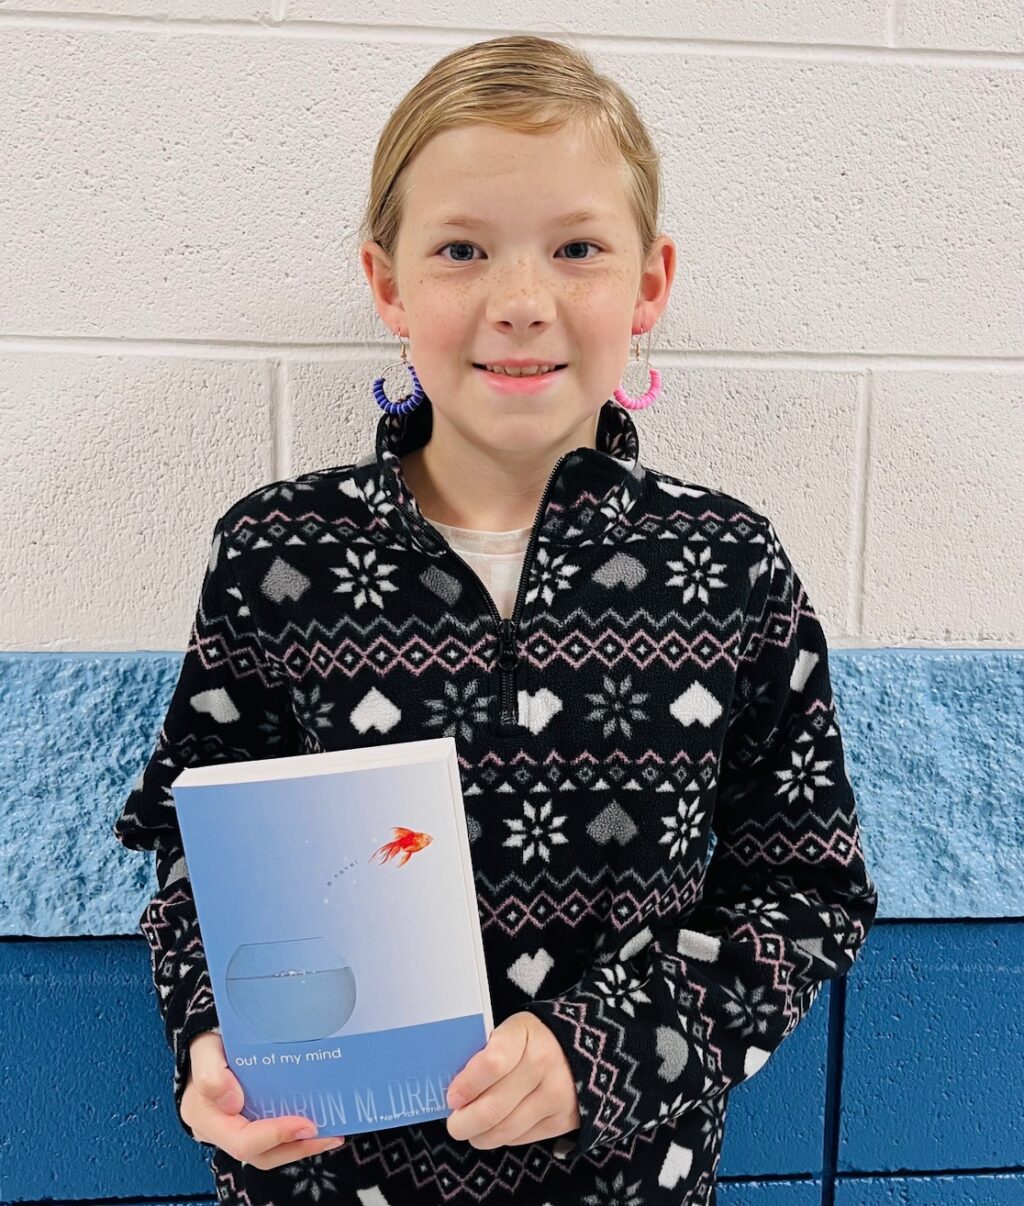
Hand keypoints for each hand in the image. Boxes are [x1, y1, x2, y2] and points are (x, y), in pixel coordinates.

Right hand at [181, 1031, 345, 1169]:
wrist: (207, 1040)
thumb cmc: (207, 1044)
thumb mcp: (205, 1049)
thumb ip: (211, 1074)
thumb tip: (233, 1103)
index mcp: (206, 1117)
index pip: (242, 1141)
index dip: (276, 1136)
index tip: (307, 1125)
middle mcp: (219, 1132)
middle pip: (260, 1154)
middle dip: (297, 1147)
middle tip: (330, 1135)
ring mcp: (233, 1130)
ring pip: (268, 1152)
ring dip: (300, 1146)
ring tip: (331, 1135)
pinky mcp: (246, 1123)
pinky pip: (271, 1139)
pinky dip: (294, 1136)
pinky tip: (317, 1124)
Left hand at [444, 1012, 579, 1148]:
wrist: (584, 1048)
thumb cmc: (530, 1041)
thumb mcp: (508, 1032)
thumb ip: (483, 1054)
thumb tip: (455, 1092)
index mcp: (523, 1034)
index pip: (491, 1064)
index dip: (467, 1085)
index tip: (452, 1098)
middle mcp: (543, 1064)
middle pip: (493, 1108)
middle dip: (464, 1122)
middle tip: (454, 1124)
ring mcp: (555, 1095)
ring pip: (505, 1130)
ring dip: (480, 1135)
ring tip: (471, 1128)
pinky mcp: (563, 1119)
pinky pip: (520, 1138)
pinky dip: (502, 1136)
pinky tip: (498, 1125)